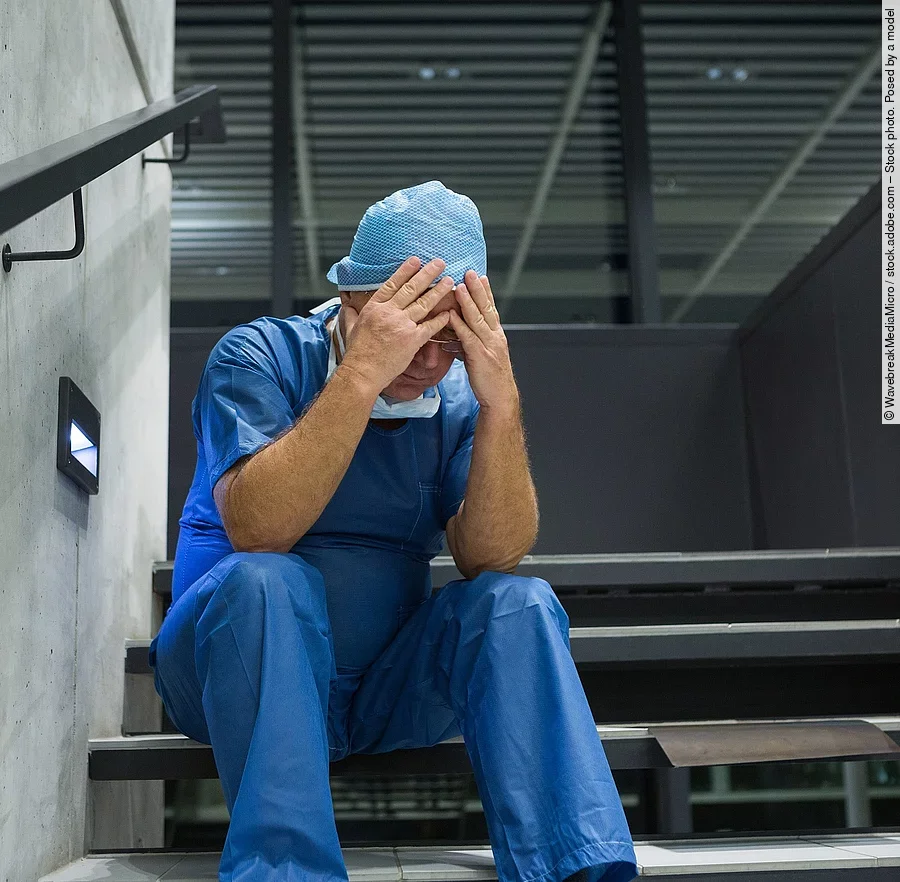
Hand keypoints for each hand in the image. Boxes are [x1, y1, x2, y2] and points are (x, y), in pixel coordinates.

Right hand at [339, 257, 453, 392]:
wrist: (363, 372)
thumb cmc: (357, 353)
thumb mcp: (349, 328)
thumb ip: (350, 314)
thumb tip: (346, 306)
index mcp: (374, 307)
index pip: (392, 284)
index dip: (405, 271)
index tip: (416, 260)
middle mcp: (388, 312)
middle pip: (411, 288)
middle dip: (427, 274)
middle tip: (439, 263)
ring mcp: (401, 325)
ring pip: (423, 303)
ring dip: (438, 291)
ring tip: (449, 282)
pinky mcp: (412, 340)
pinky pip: (429, 326)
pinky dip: (440, 319)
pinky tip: (449, 312)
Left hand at [448, 271, 518, 414]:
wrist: (499, 398)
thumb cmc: (489, 380)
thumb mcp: (482, 357)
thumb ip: (471, 344)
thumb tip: (456, 337)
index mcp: (496, 336)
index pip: (491, 309)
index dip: (486, 292)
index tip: (480, 277)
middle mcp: (495, 337)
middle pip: (486, 308)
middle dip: (478, 289)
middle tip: (471, 272)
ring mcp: (488, 346)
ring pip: (477, 319)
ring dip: (468, 301)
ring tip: (459, 286)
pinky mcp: (479, 356)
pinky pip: (467, 337)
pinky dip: (459, 324)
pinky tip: (450, 314)